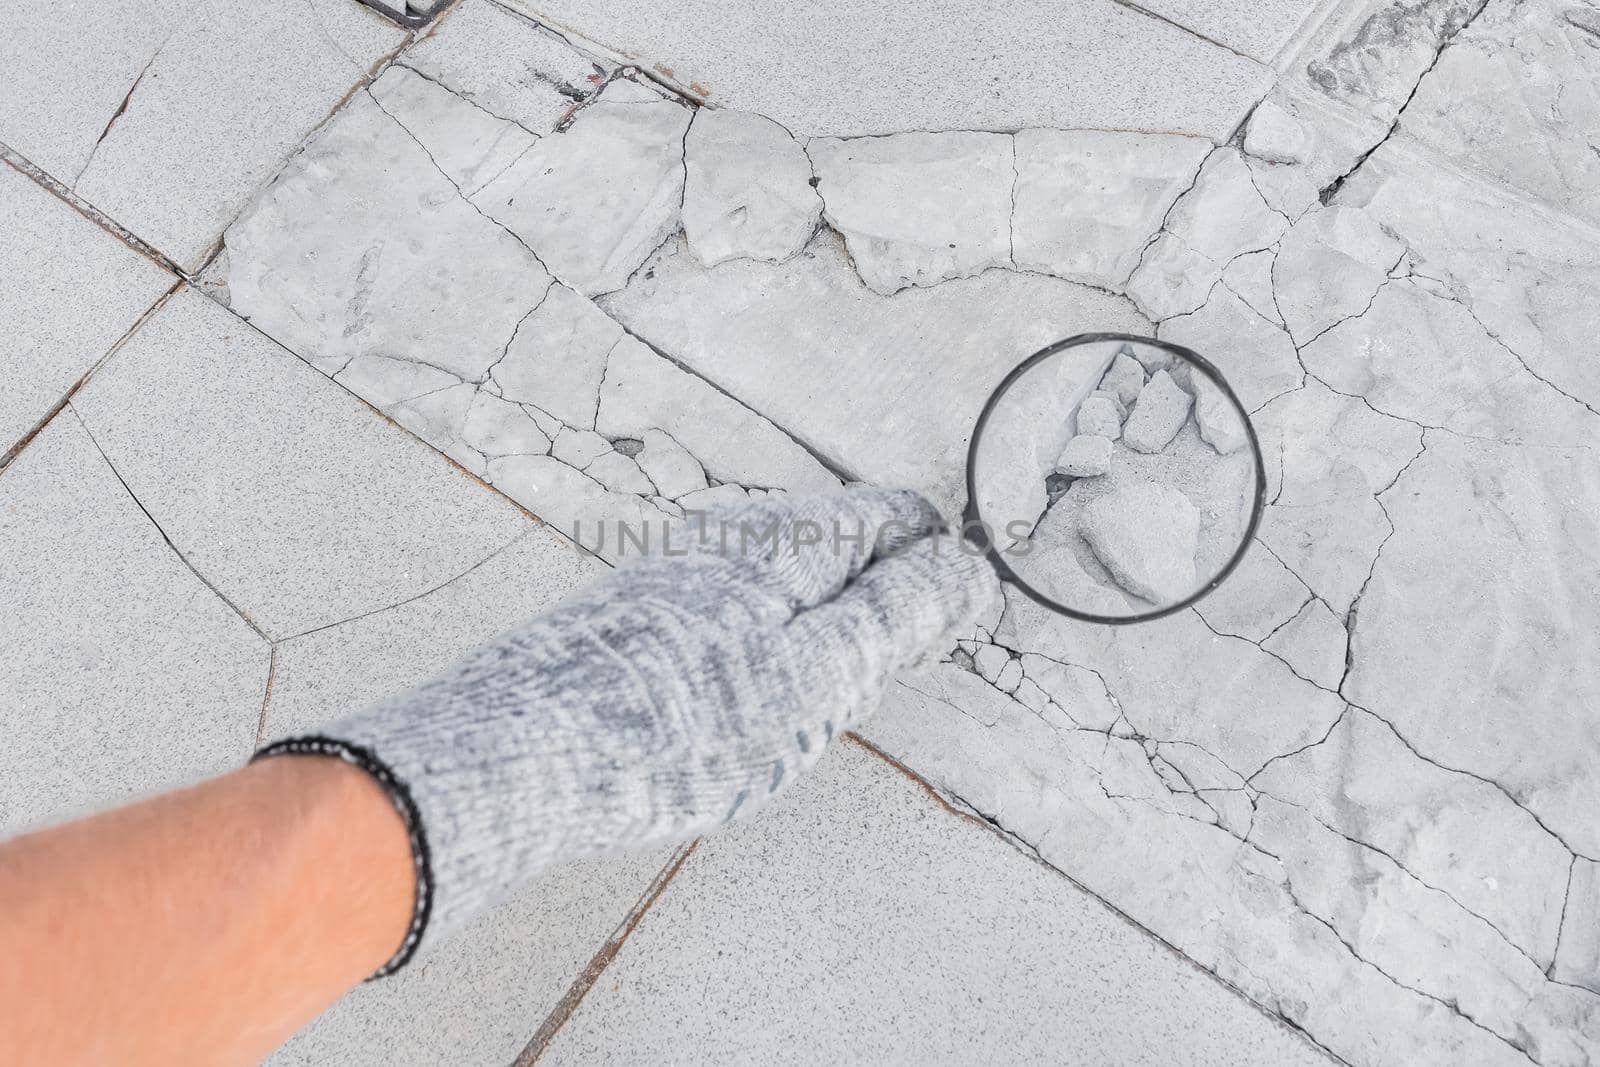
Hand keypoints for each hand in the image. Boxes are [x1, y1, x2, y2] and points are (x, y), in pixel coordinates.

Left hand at [257, 487, 997, 972]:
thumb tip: (963, 567)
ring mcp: (681, 572)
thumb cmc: (672, 731)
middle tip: (851, 696)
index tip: (931, 650)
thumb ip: (893, 618)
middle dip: (876, 610)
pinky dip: (762, 656)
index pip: (898, 518)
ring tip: (790, 716)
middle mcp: (731, 536)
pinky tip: (730, 713)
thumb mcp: (812, 682)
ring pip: (789, 584)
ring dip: (818, 637)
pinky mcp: (643, 614)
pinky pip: (737, 614)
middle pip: (844, 546)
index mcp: (785, 539)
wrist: (513, 758)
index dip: (938, 576)